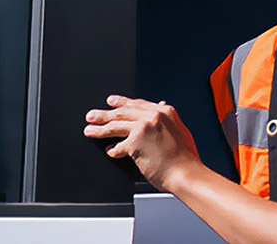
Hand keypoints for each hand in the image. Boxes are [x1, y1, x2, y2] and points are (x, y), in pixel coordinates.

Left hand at [83, 95, 201, 190]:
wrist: (186, 173)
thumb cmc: (185, 158)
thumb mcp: (180, 131)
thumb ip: (167, 120)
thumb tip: (160, 106)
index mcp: (166, 112)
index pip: (138, 104)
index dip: (122, 103)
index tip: (111, 102)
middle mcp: (154, 116)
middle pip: (123, 112)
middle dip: (105, 114)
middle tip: (92, 116)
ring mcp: (143, 127)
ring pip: (115, 125)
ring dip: (100, 129)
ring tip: (90, 130)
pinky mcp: (135, 142)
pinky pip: (118, 146)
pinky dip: (113, 149)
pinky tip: (110, 151)